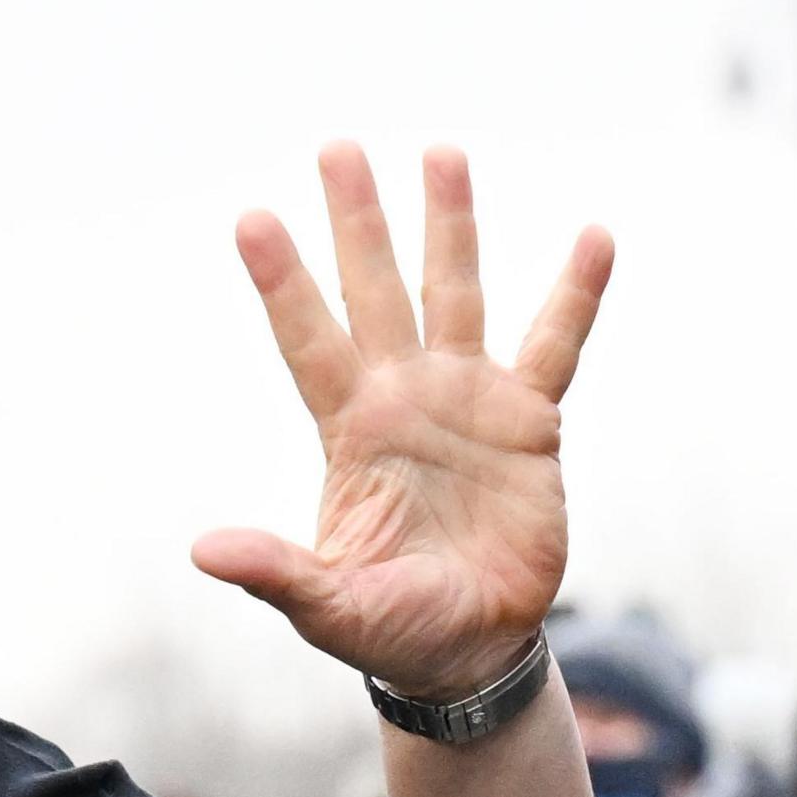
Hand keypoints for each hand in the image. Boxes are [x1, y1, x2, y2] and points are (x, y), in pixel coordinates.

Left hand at [195, 145, 614, 699]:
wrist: (471, 650)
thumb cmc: (392, 631)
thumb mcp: (329, 607)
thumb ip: (276, 572)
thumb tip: (203, 551)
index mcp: (351, 432)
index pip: (308, 341)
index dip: (284, 283)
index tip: (252, 219)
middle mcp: (404, 398)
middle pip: (375, 291)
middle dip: (357, 221)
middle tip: (337, 146)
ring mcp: (467, 401)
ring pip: (455, 293)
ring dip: (450, 226)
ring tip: (442, 152)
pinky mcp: (529, 423)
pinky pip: (555, 346)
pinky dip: (575, 295)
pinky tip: (593, 237)